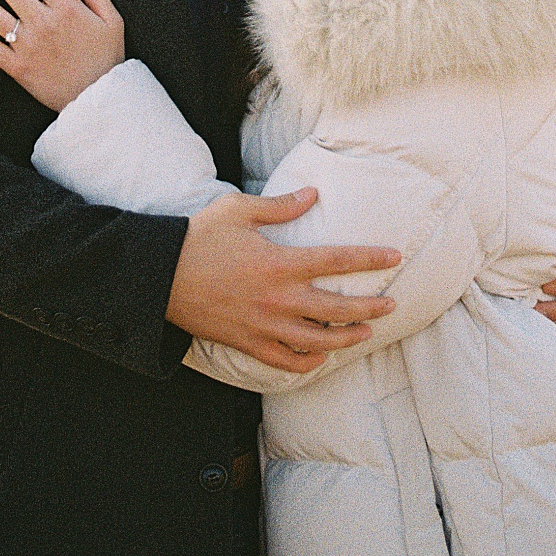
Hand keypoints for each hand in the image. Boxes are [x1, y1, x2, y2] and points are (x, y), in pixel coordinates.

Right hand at [168, 189, 399, 372]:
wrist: (160, 276)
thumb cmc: (199, 238)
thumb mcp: (237, 211)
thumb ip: (280, 206)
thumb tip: (313, 194)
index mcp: (280, 263)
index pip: (338, 260)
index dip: (370, 258)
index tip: (395, 256)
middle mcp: (279, 299)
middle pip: (339, 309)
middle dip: (371, 307)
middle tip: (391, 304)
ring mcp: (266, 326)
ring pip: (320, 340)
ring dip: (349, 338)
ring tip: (365, 332)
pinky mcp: (250, 343)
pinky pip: (289, 362)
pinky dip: (310, 362)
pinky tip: (322, 356)